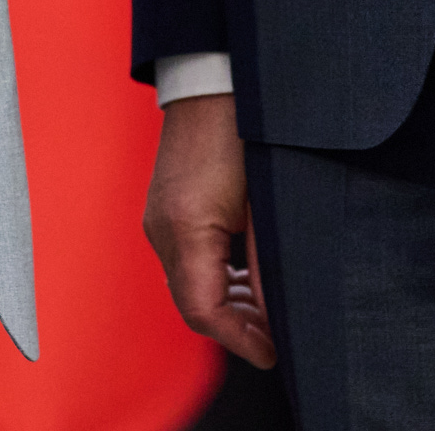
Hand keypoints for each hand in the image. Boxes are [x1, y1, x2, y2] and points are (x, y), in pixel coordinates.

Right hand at [145, 94, 273, 368]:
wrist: (212, 81)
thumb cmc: (244, 131)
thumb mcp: (264, 204)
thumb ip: (266, 265)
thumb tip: (276, 314)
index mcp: (185, 230)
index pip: (203, 311)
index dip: (239, 340)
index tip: (271, 353)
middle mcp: (161, 229)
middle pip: (191, 303)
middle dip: (233, 328)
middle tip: (274, 337)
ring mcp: (158, 219)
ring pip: (187, 285)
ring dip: (224, 304)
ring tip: (265, 312)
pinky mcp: (163, 209)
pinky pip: (183, 260)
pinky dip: (212, 279)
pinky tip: (242, 279)